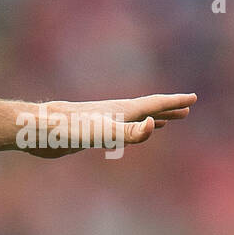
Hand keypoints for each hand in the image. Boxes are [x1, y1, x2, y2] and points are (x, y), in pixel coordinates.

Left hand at [21, 93, 196, 157]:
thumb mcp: (104, 133)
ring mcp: (104, 121)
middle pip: (148, 109)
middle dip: (168, 109)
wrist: (40, 129)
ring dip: (152, 118)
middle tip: (186, 108)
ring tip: (164, 121)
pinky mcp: (91, 132)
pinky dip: (130, 130)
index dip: (174, 102)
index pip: (154, 104)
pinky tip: (125, 135)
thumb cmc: (71, 130)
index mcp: (122, 111)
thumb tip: (153, 125)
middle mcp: (115, 113)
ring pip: (134, 118)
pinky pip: (120, 129)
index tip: (193, 98)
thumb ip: (130, 132)